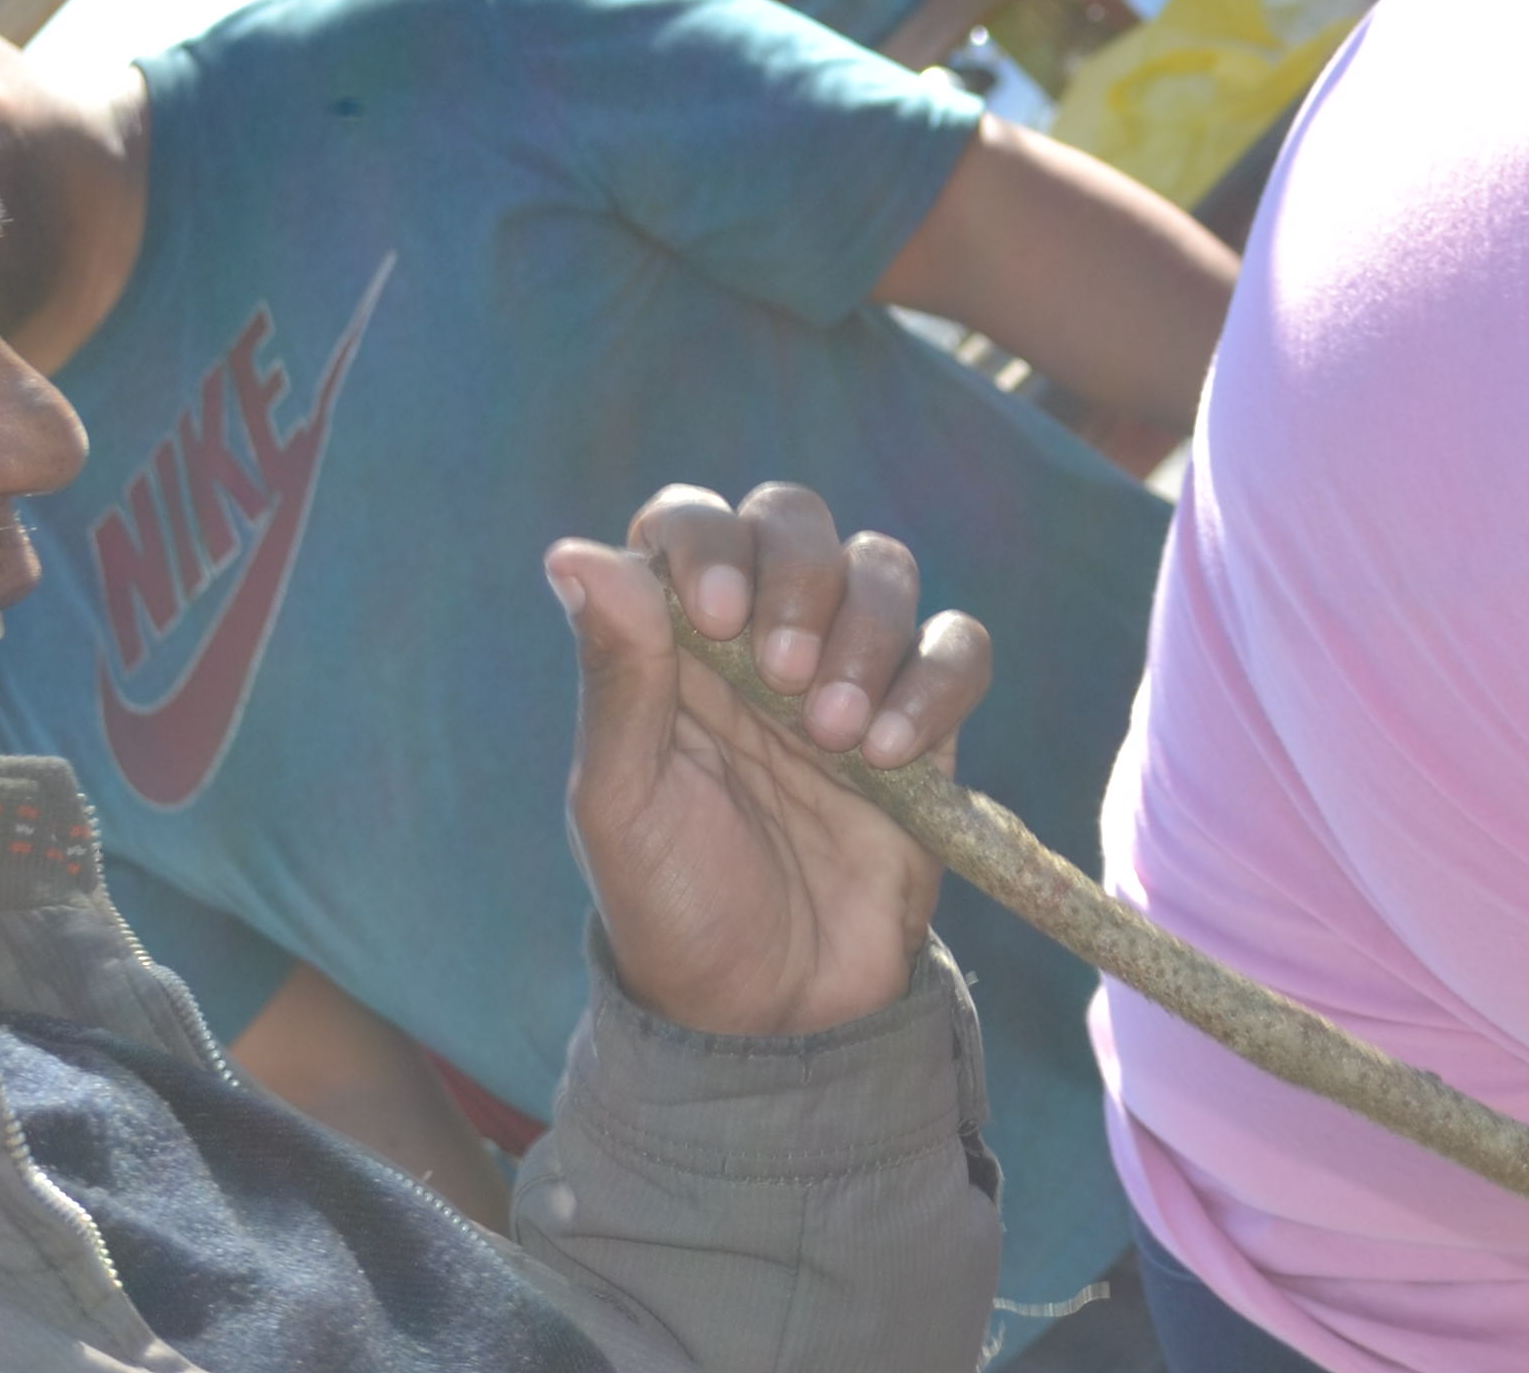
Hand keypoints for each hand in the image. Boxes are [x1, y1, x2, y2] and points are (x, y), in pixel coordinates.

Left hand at [546, 483, 990, 1038]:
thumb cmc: (675, 904)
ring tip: (833, 737)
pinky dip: (934, 682)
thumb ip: (616, 675)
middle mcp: (761, 637)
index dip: (707, 542)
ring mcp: (848, 671)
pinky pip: (957, 645)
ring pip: (883, 568)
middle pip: (794, 520)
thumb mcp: (623, 801)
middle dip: (798, 575)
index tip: (715, 620)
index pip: (689, 522)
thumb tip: (570, 552)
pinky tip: (891, 756)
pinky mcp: (925, 719)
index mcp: (673, 644)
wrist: (775, 1009)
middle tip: (781, 676)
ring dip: (865, 633)